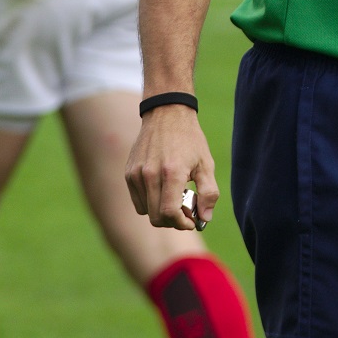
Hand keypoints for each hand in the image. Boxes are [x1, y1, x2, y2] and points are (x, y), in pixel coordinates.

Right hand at [125, 105, 218, 229]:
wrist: (166, 114)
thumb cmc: (190, 140)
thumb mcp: (206, 164)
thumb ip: (208, 193)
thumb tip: (205, 218)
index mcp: (172, 172)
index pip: (169, 213)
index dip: (182, 223)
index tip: (191, 221)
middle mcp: (150, 174)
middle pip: (156, 217)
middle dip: (173, 220)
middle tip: (185, 210)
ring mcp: (136, 174)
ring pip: (145, 211)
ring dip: (160, 211)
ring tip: (174, 196)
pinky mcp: (128, 173)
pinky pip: (137, 200)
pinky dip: (150, 202)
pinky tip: (162, 188)